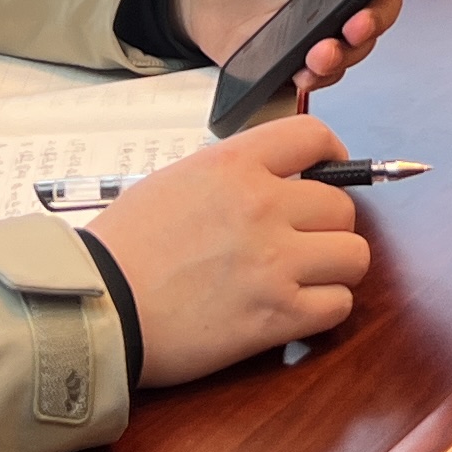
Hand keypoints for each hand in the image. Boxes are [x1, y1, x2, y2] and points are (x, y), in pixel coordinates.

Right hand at [89, 116, 369, 384]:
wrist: (99, 306)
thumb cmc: (126, 246)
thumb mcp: (177, 180)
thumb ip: (234, 175)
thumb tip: (280, 182)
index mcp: (235, 165)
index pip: (313, 136)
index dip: (332, 154)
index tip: (330, 171)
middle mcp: (263, 206)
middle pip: (341, 206)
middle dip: (326, 224)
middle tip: (301, 240)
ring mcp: (275, 262)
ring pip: (353, 255)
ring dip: (334, 267)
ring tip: (305, 276)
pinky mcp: (278, 316)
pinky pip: (339, 305)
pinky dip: (325, 308)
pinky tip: (297, 308)